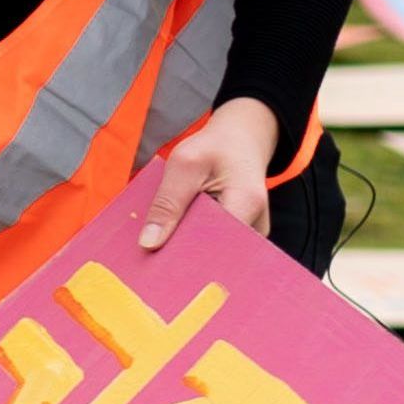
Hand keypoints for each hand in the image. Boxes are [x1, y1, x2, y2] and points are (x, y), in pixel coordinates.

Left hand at [138, 96, 284, 252]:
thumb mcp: (184, 164)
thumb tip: (148, 244)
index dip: (182, 255)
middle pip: (213, 254)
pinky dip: (193, 241)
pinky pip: (214, 245)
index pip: (213, 245)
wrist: (240, 141)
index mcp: (246, 203)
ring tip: (157, 251)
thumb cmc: (213, 148)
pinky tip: (172, 240)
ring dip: (186, 249)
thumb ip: (167, 203)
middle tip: (148, 260)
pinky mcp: (240, 236)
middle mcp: (256, 226)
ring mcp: (251, 234)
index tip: (152, 263)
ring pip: (213, 252)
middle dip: (181, 256)